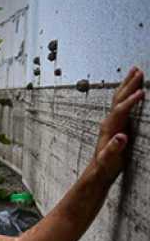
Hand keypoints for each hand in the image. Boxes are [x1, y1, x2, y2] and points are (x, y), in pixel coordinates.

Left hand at [94, 66, 143, 180]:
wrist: (99, 170)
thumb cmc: (104, 166)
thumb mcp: (109, 159)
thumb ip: (114, 148)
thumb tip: (121, 137)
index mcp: (109, 128)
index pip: (120, 110)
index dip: (130, 101)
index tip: (142, 92)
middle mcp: (109, 121)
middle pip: (119, 98)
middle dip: (129, 84)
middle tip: (138, 70)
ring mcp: (113, 121)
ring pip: (120, 98)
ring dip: (128, 84)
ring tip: (135, 71)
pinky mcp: (118, 123)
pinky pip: (124, 103)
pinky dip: (129, 93)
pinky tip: (134, 89)